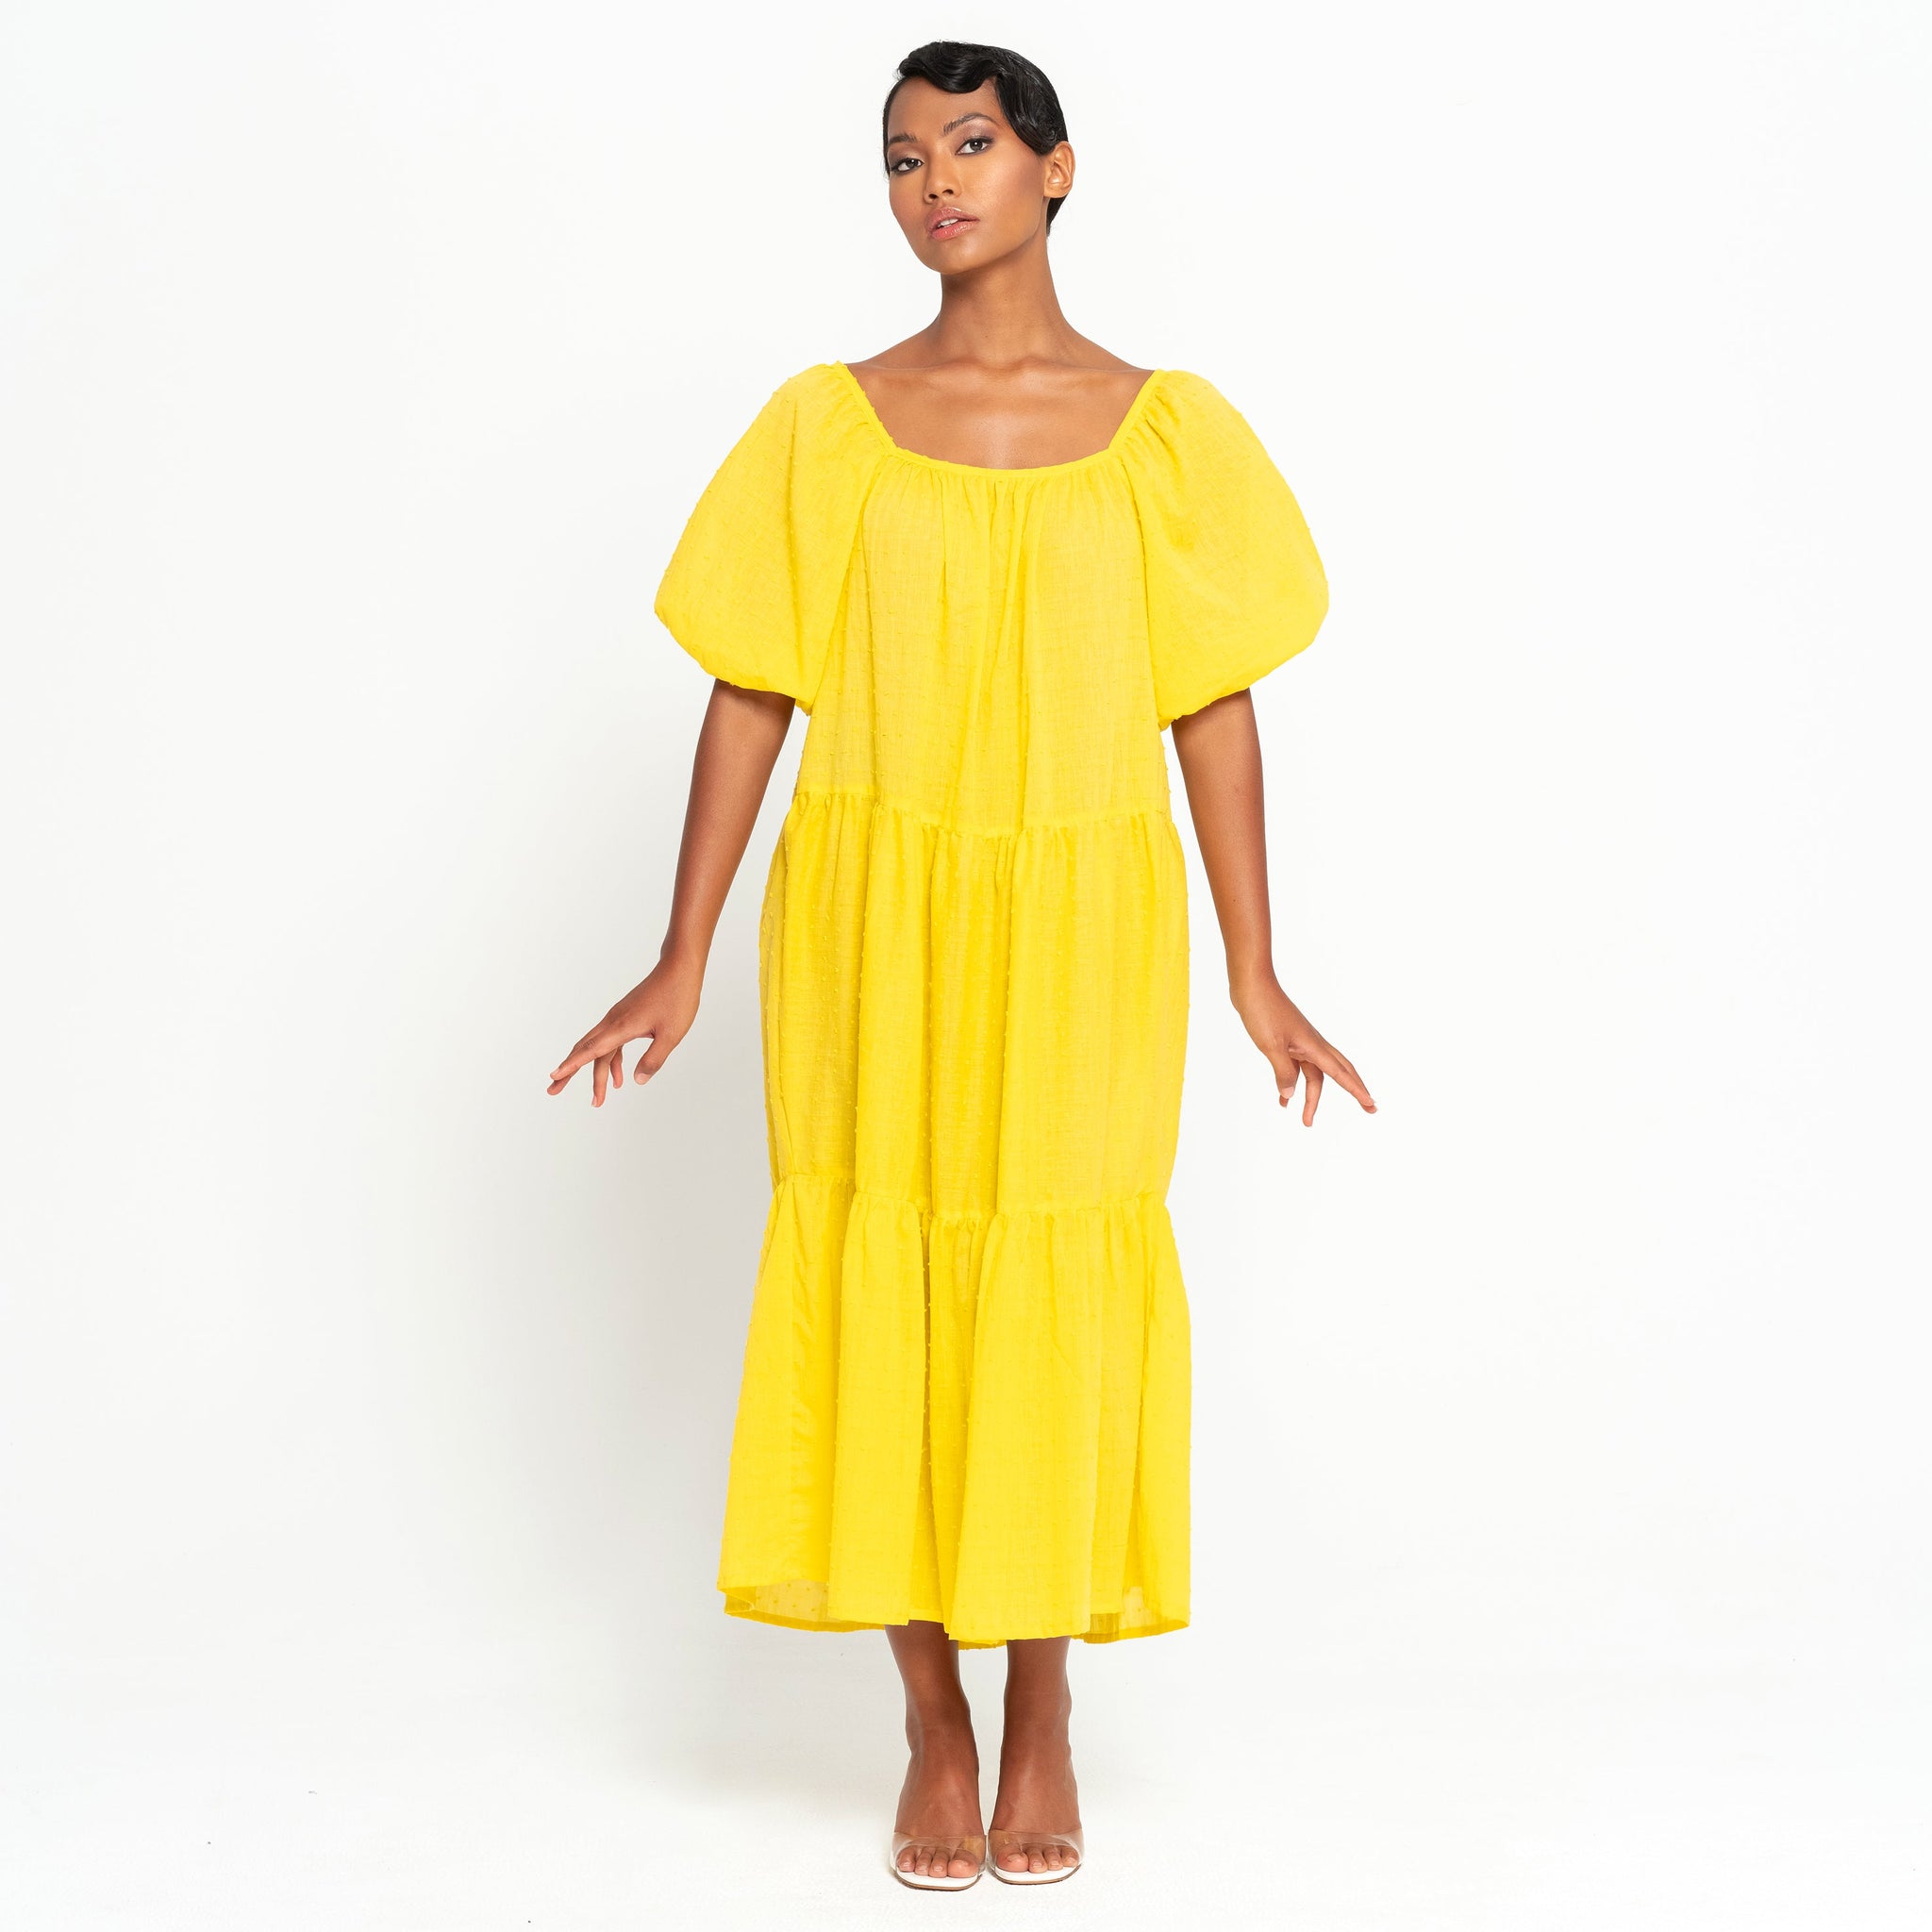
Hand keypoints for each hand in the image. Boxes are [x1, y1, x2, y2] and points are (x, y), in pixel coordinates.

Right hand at [547, 955, 702, 1106]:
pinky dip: (612, 1061)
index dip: (572, 1065)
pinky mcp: (625, 1017)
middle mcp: (613, 1022)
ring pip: (598, 1048)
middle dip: (568, 1071)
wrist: (678, 969)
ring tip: (597, 1097)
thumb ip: (653, 1060)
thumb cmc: (677, 999)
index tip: (554, 1076)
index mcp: (621, 1027)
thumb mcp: (671, 1035)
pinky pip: (611, 1042)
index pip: (591, 1050)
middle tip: (553, 1091)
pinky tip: (619, 1077)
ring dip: (595, 1072)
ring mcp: (618, 1018)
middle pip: (584, 1050)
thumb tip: (637, 1080)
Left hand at [1230, 971, 1376, 1125]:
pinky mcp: (1288, 1041)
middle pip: (1339, 1073)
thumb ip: (1283, 1072)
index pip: (1341, 1074)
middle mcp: (1312, 1045)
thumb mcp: (1271, 1045)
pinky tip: (1283, 1099)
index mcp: (1314, 1046)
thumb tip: (1290, 1095)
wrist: (1252, 985)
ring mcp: (1301, 1043)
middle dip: (1353, 1091)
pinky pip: (1296, 1068)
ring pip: (1314, 1075)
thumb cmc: (1263, 1010)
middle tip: (1369, 1109)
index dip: (1357, 1091)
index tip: (1371, 1105)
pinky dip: (1293, 1083)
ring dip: (1311, 1096)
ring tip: (1306, 1119)